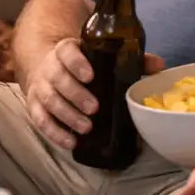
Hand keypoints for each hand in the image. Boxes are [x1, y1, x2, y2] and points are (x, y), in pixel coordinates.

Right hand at [25, 38, 163, 148]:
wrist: (47, 66)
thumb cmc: (83, 64)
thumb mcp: (101, 56)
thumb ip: (130, 60)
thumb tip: (159, 66)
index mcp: (66, 51)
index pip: (67, 53)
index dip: (76, 63)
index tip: (90, 75)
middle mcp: (49, 68)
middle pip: (58, 79)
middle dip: (75, 94)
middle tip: (95, 108)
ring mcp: (40, 87)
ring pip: (49, 100)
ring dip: (67, 115)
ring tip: (87, 128)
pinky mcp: (34, 106)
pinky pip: (40, 120)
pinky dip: (54, 133)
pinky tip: (70, 143)